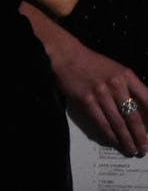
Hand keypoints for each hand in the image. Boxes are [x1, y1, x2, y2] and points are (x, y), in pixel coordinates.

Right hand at [52, 37, 147, 156]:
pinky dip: (111, 136)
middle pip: (133, 117)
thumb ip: (130, 88)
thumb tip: (143, 113)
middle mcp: (116, 84)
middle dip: (140, 136)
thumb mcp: (117, 70)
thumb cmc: (94, 64)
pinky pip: (102, 123)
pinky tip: (116, 143)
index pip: (147, 100)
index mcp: (126, 75)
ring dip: (127, 140)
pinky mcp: (87, 101)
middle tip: (144, 148)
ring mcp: (101, 93)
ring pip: (118, 124)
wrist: (67, 56)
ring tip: (132, 150)